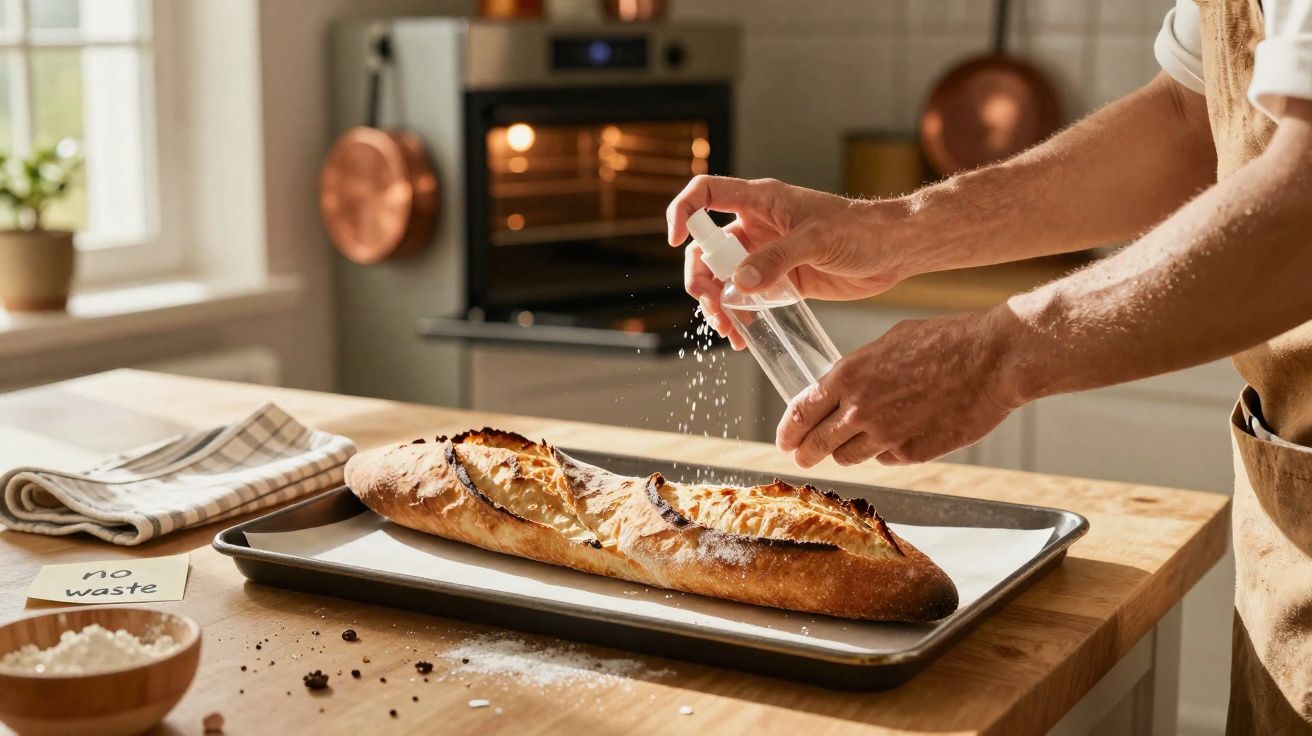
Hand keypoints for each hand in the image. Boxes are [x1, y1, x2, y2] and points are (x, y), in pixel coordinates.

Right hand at [666, 176, 913, 348]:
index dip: (683, 212)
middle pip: (705, 247)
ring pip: (721, 277)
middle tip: (713, 305)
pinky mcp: (778, 280)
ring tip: (729, 330)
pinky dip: (738, 316)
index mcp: (760, 201)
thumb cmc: (861, 231)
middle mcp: (755, 226)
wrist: (894, 251)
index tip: (675, 240)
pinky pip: (745, 297)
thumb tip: (739, 283)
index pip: (706, 193)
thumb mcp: (816, 240)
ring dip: (716, 304)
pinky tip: (743, 335)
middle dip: (700, 278)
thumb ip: (776, 259)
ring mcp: (765, 254)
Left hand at [776, 311, 1020, 467]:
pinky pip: (886, 459)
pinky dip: (886, 452)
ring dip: (846, 452)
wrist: (993, 359)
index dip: (787, 430)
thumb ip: (858, 371)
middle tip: (802, 456)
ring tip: (852, 444)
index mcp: (848, 376)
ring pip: (849, 458)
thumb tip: (842, 388)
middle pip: (817, 445)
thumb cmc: (945, 341)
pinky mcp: (914, 453)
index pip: (800, 412)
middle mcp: (860, 410)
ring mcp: (887, 436)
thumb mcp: (888, 343)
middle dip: (805, 453)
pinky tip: (899, 435)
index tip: (784, 440)